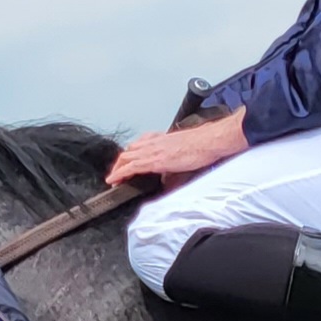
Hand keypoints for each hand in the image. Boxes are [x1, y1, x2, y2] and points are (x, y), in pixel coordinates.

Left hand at [106, 108, 249, 187]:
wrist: (208, 141)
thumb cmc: (201, 146)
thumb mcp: (183, 155)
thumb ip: (172, 166)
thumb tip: (167, 180)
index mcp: (160, 140)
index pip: (137, 146)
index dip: (127, 157)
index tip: (123, 165)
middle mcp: (153, 143)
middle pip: (128, 151)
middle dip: (119, 163)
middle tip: (115, 174)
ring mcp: (152, 150)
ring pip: (126, 157)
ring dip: (117, 168)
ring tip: (112, 179)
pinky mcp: (154, 160)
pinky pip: (131, 166)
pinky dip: (120, 173)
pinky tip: (114, 180)